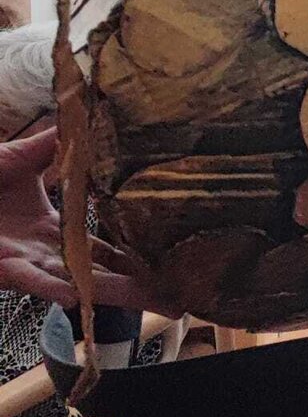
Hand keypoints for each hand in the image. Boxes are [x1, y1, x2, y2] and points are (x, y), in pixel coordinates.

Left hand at [0, 129, 154, 309]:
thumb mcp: (20, 158)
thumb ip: (55, 146)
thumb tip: (92, 116)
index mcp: (51, 226)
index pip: (102, 243)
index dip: (134, 250)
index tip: (169, 256)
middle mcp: (44, 251)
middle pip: (100, 271)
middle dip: (139, 284)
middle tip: (181, 294)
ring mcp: (25, 263)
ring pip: (77, 281)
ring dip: (111, 293)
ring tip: (151, 300)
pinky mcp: (3, 269)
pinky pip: (33, 281)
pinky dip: (54, 289)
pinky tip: (78, 296)